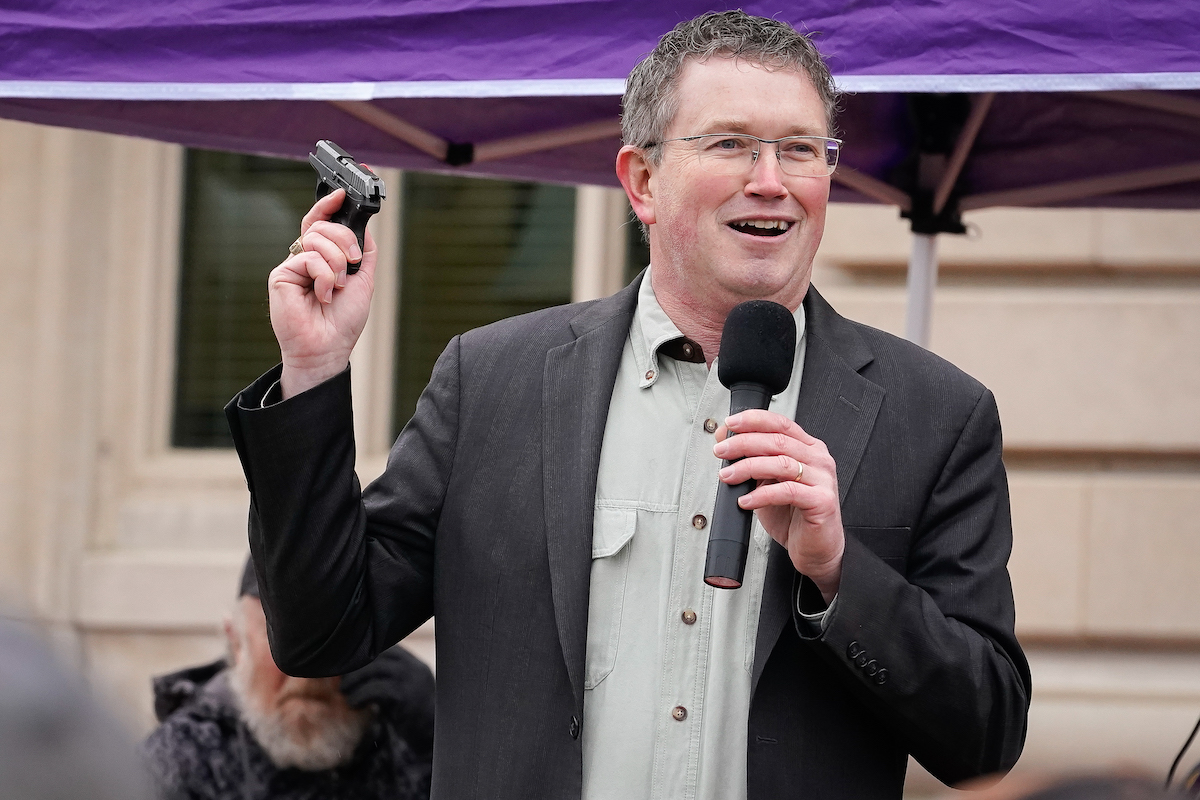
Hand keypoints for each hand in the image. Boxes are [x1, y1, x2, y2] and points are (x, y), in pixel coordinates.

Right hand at [269, 188, 377, 397]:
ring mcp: (292, 265)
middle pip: (322, 226)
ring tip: (337, 286)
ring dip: (336, 261)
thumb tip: (364, 223)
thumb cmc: (343, 320)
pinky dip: (324, 275)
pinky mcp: (280, 274)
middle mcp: (305, 258)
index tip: (343, 193)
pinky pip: (308, 257)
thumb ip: (365, 250)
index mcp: (322, 257)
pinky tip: (323, 294)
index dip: (329, 205)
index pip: (321, 222)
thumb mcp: (364, 279)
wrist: (328, 347)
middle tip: (352, 261)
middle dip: (344, 239)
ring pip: (316, 238)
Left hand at [340, 646, 434, 755]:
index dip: (364, 656)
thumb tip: (353, 671)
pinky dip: (360, 695)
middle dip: (355, 667)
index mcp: (412, 662)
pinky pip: (376, 689)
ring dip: (355, 680)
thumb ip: (387, 677)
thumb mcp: (402, 688)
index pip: (384, 649)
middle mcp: (412, 667)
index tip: (347, 667)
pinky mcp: (404, 697)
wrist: (430, 734)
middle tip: (342, 682)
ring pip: (375, 669)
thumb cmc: (411, 712)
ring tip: (345, 693)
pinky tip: (354, 704)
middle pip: (377, 656)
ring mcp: (410, 680)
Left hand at [713, 409, 843, 601]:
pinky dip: (762, 495)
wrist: (816, 549)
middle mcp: (818, 459)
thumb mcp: (766, 482)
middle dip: (744, 443)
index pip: (780, 423)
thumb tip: (724, 436)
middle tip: (721, 451)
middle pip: (777, 441)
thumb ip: (752, 459)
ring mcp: (823, 479)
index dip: (754, 420)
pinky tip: (745, 501)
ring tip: (728, 476)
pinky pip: (787, 491)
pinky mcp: (822, 501)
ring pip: (781, 463)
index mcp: (808, 448)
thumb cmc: (794, 515)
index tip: (730, 423)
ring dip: (748, 468)